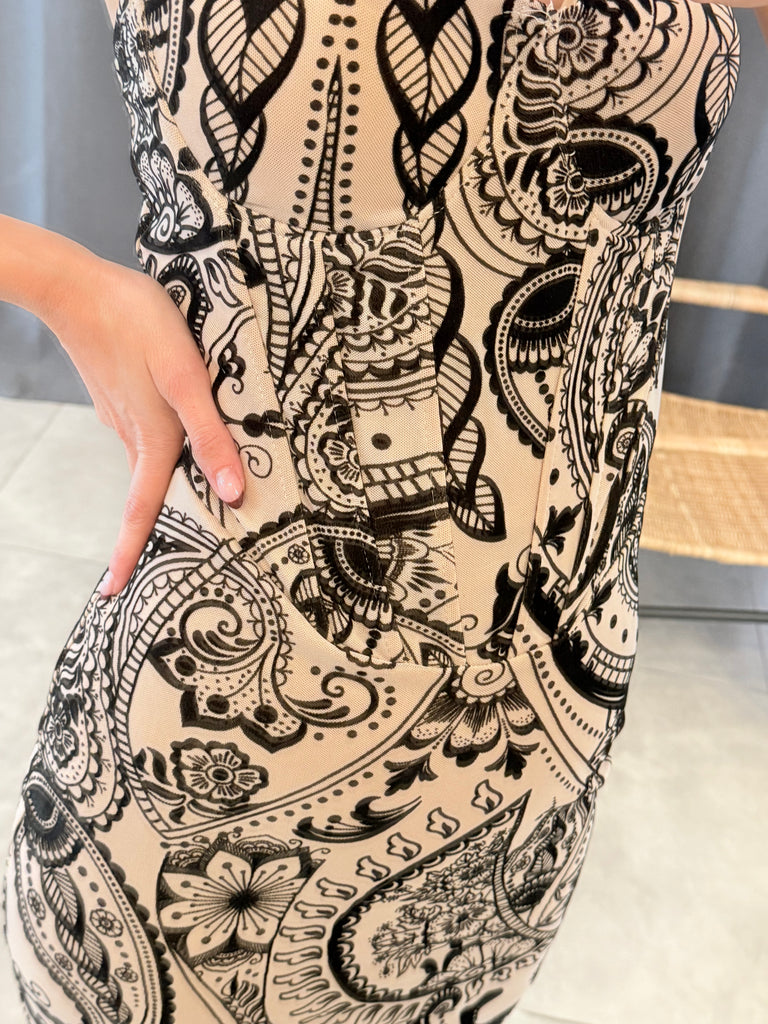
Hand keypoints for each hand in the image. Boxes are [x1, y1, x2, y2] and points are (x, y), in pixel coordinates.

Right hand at [51, 255, 245, 597]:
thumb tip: (232, 494)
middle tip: (156, 558)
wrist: (79, 285)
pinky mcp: (119, 392)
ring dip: (158, 487)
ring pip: (147, 461)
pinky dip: (158, 449)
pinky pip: (143, 433)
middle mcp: (134, 436)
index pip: (141, 511)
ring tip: (183, 503)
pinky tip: (175, 438)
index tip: (114, 591)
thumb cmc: (138, 324)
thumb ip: (210, 435)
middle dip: (149, 529)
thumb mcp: (186, 378)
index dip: (130, 552)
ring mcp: (121, 414)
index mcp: (152, 440)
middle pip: (146, 492)